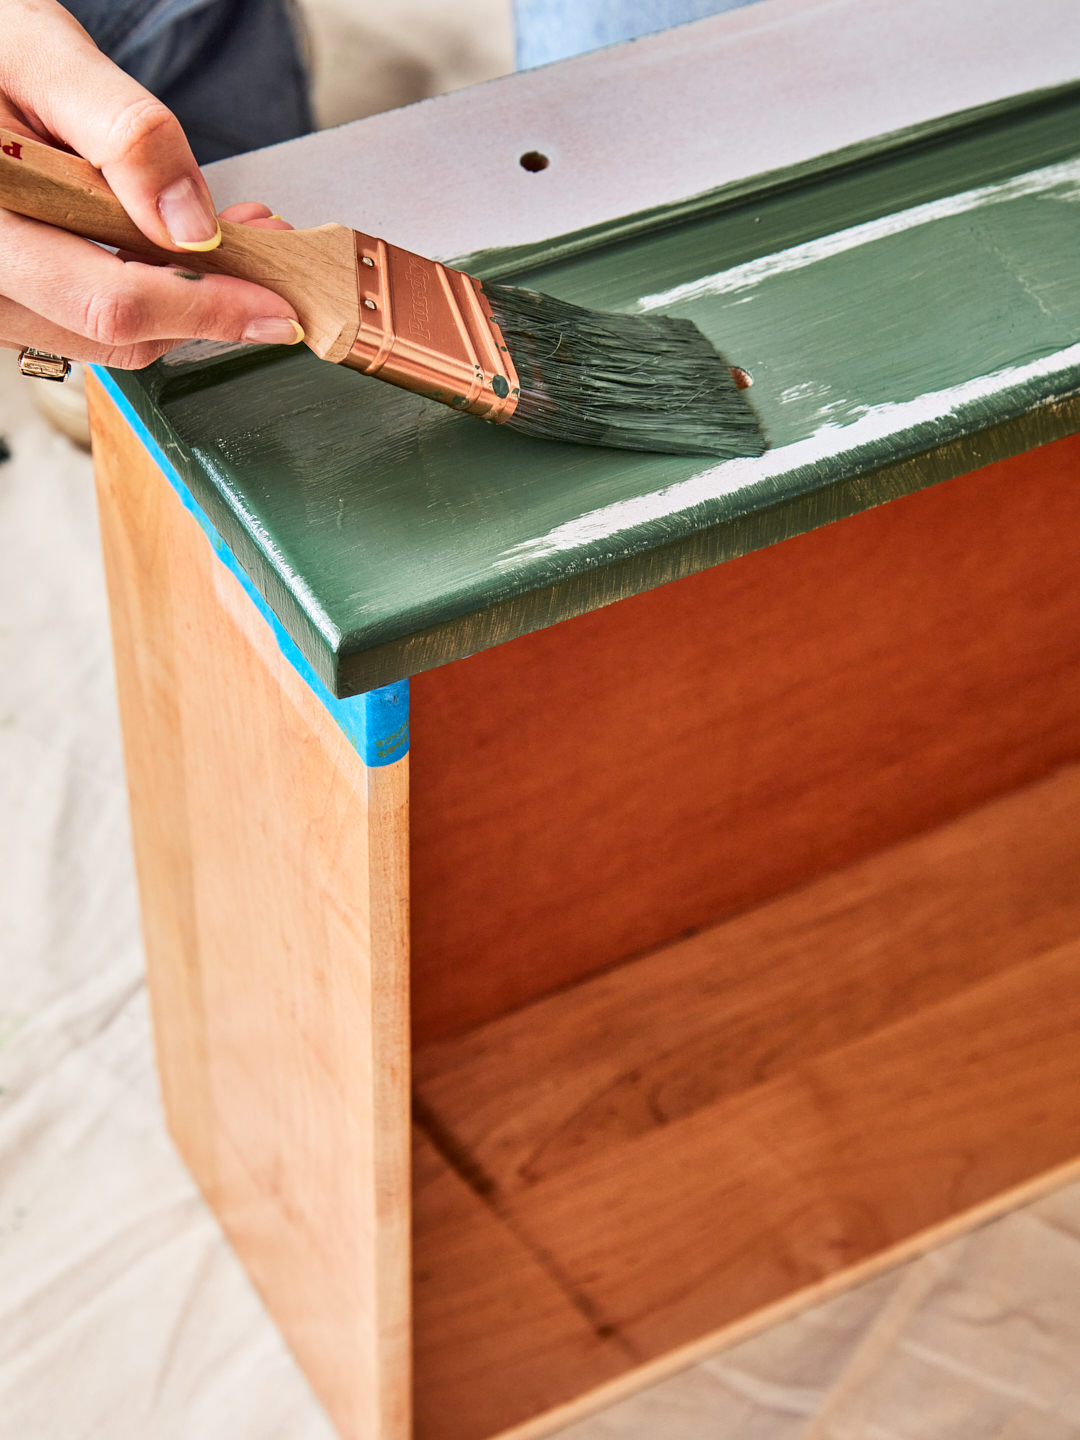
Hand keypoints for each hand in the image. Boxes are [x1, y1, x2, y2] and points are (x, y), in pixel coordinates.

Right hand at [0, 0, 303, 367]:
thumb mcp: (47, 58)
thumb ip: (124, 134)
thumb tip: (193, 229)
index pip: (109, 302)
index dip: (205, 309)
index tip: (276, 306)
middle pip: (119, 336)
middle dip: (211, 304)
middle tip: (268, 246)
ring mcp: (3, 296)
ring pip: (113, 339)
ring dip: (189, 302)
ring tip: (235, 234)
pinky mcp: (21, 296)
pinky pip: (95, 316)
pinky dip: (156, 292)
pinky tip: (183, 243)